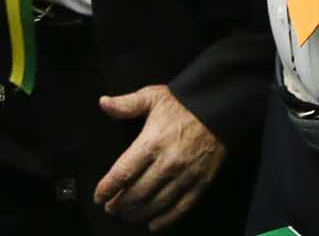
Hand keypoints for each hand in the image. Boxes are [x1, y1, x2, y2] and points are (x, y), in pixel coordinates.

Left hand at [92, 86, 225, 230]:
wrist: (219, 107)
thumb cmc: (183, 103)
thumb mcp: (152, 97)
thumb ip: (126, 104)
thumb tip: (104, 103)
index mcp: (152, 142)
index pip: (123, 173)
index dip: (107, 188)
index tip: (99, 196)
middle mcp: (168, 163)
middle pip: (137, 193)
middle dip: (120, 204)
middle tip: (110, 208)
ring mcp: (186, 175)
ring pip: (156, 204)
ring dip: (138, 213)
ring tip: (127, 215)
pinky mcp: (201, 182)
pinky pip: (181, 207)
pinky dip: (166, 220)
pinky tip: (153, 224)